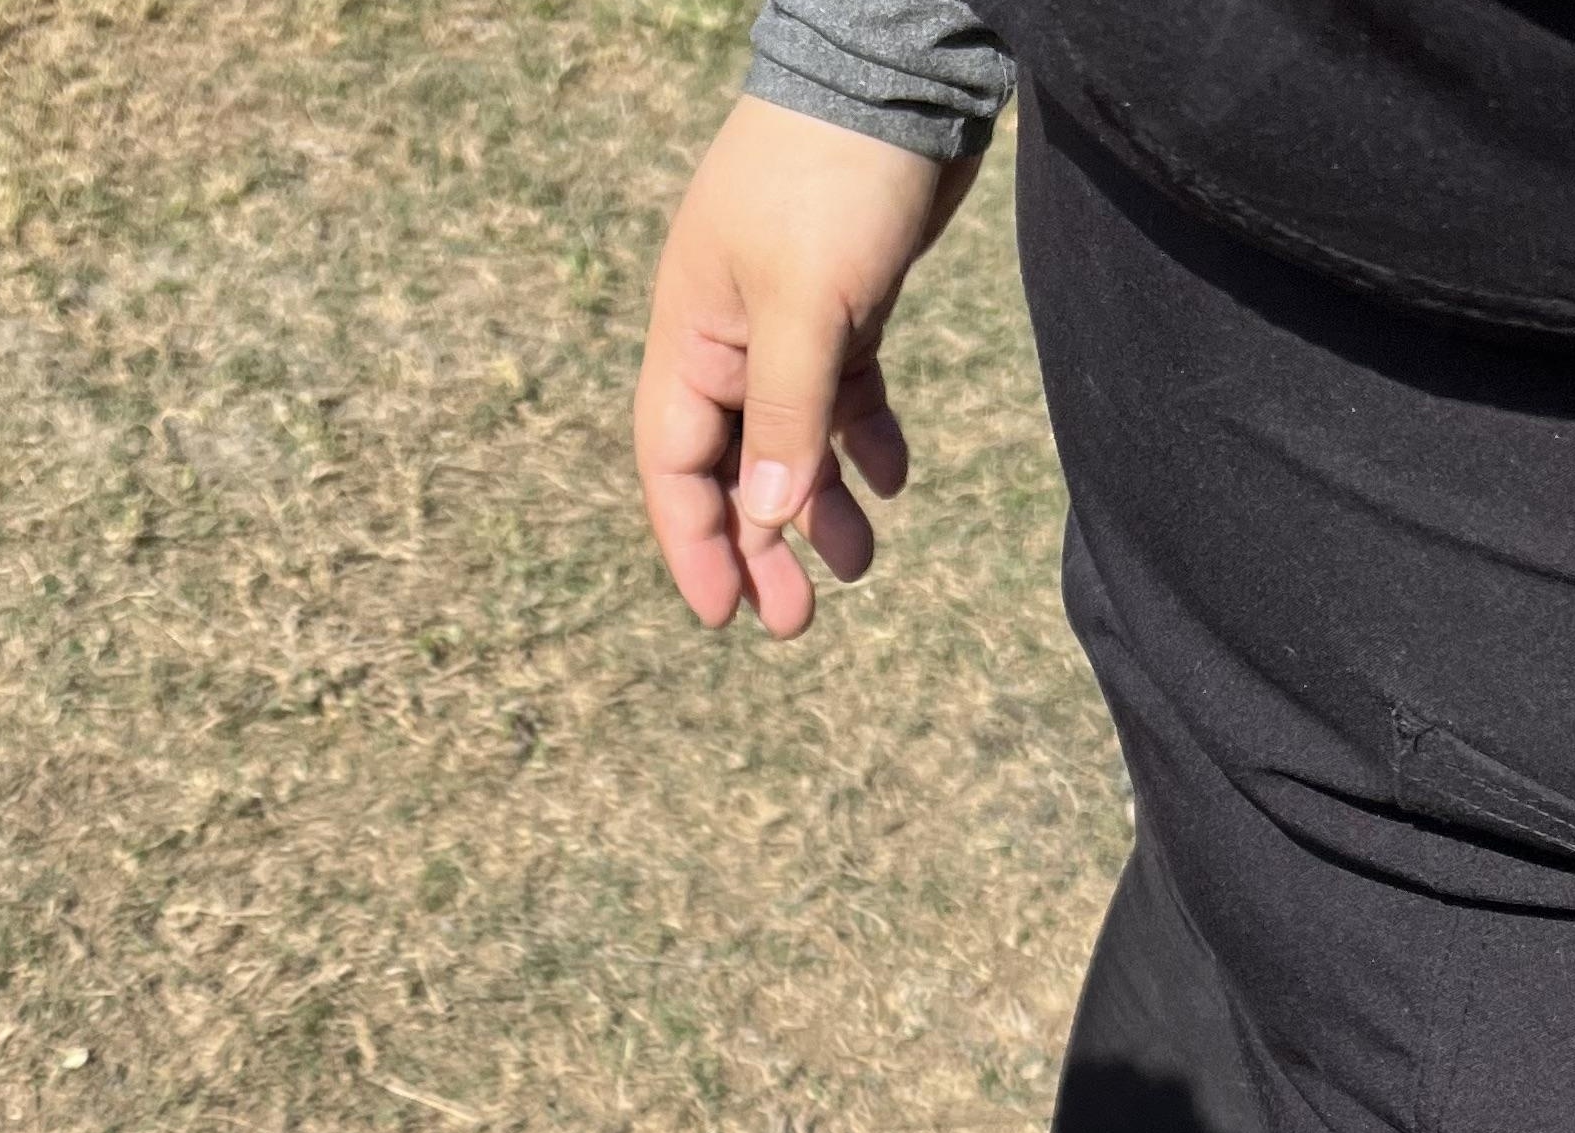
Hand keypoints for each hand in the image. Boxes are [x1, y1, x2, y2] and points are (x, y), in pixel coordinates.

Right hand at [636, 98, 980, 636]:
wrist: (897, 71)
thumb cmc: (833, 180)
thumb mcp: (808, 308)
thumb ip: (785, 418)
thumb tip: (762, 521)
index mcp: (693, 339)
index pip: (676, 467)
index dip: (696, 547)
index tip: (725, 617)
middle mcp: (729, 340)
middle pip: (733, 468)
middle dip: (762, 546)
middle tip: (796, 619)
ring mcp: (786, 323)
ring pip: (793, 441)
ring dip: (820, 506)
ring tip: (858, 563)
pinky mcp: (845, 305)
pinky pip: (843, 395)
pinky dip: (864, 439)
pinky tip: (894, 479)